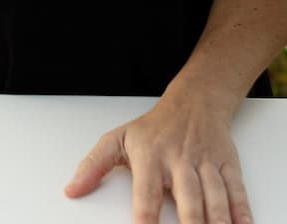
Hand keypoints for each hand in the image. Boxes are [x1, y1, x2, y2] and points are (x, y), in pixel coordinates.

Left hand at [64, 92, 252, 223]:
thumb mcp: (117, 139)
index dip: (146, 218)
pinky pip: (237, 191)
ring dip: (217, 222)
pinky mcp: (228, 165)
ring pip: (215, 198)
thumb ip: (93, 166)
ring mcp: (206, 163)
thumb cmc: (153, 128)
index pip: (146, 194)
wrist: (194, 101)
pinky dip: (242, 212)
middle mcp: (179, 160)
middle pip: (187, 200)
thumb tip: (71, 190)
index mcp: (149, 156)